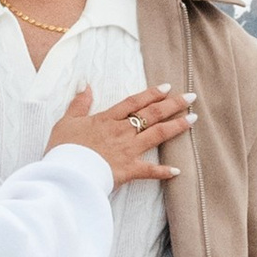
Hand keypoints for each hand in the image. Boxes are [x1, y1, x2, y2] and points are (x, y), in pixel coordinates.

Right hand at [47, 82, 195, 183]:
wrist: (66, 172)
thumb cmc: (64, 148)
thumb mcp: (67, 121)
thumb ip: (79, 103)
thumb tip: (85, 84)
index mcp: (107, 119)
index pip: (134, 102)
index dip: (152, 94)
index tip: (167, 87)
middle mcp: (122, 131)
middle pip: (152, 114)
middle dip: (173, 104)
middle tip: (191, 97)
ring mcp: (127, 150)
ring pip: (157, 135)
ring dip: (177, 127)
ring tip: (193, 119)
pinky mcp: (128, 170)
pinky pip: (149, 171)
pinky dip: (163, 172)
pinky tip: (177, 171)